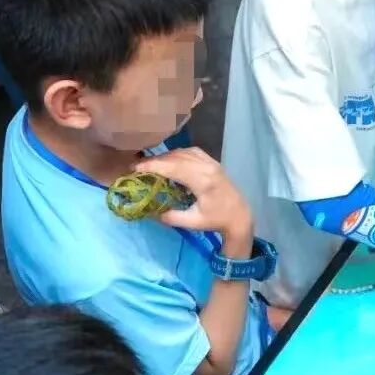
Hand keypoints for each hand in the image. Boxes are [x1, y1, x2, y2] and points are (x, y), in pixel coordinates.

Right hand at [134, 148, 251, 241]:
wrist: (239, 215)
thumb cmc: (216, 220)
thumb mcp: (192, 222)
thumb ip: (170, 216)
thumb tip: (150, 210)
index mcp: (203, 181)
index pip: (174, 167)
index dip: (153, 166)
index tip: (135, 168)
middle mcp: (208, 167)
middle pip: (177, 157)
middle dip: (155, 161)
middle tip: (137, 166)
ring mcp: (212, 163)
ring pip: (184, 152)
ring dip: (166, 156)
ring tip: (150, 165)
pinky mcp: (213, 162)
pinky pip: (192, 152)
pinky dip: (177, 154)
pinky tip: (168, 161)